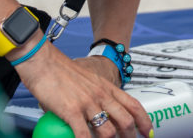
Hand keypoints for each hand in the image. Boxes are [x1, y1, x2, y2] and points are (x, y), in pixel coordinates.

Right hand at [15, 39, 151, 137]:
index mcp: (107, 88)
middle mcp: (101, 96)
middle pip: (125, 121)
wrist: (44, 62)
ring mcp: (88, 104)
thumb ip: (92, 98)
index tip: (148, 133)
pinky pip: (82, 135)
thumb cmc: (61, 72)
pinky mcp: (71, 111)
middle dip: (130, 136)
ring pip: (108, 131)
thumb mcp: (87, 82)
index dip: (144, 121)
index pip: (133, 105)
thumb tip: (89, 117)